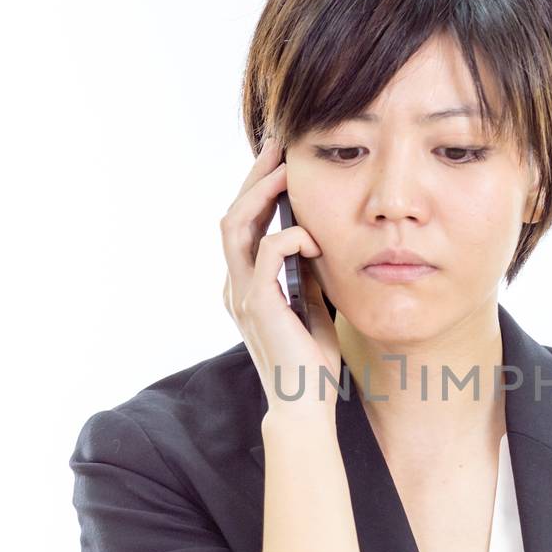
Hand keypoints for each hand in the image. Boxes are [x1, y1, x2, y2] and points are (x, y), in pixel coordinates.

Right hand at [220, 135, 342, 417]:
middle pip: (233, 215)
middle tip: (279, 145)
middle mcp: (235, 285)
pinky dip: (290, 237)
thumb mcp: (311, 305)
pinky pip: (265, 253)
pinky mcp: (257, 304)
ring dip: (262, 194)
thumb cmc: (311, 363)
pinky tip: (314, 238)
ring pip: (236, 226)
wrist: (304, 406)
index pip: (244, 224)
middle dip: (255, 177)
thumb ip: (306, 273)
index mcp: (246, 285)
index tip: (281, 160)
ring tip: (286, 171)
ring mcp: (241, 294)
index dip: (258, 189)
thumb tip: (317, 237)